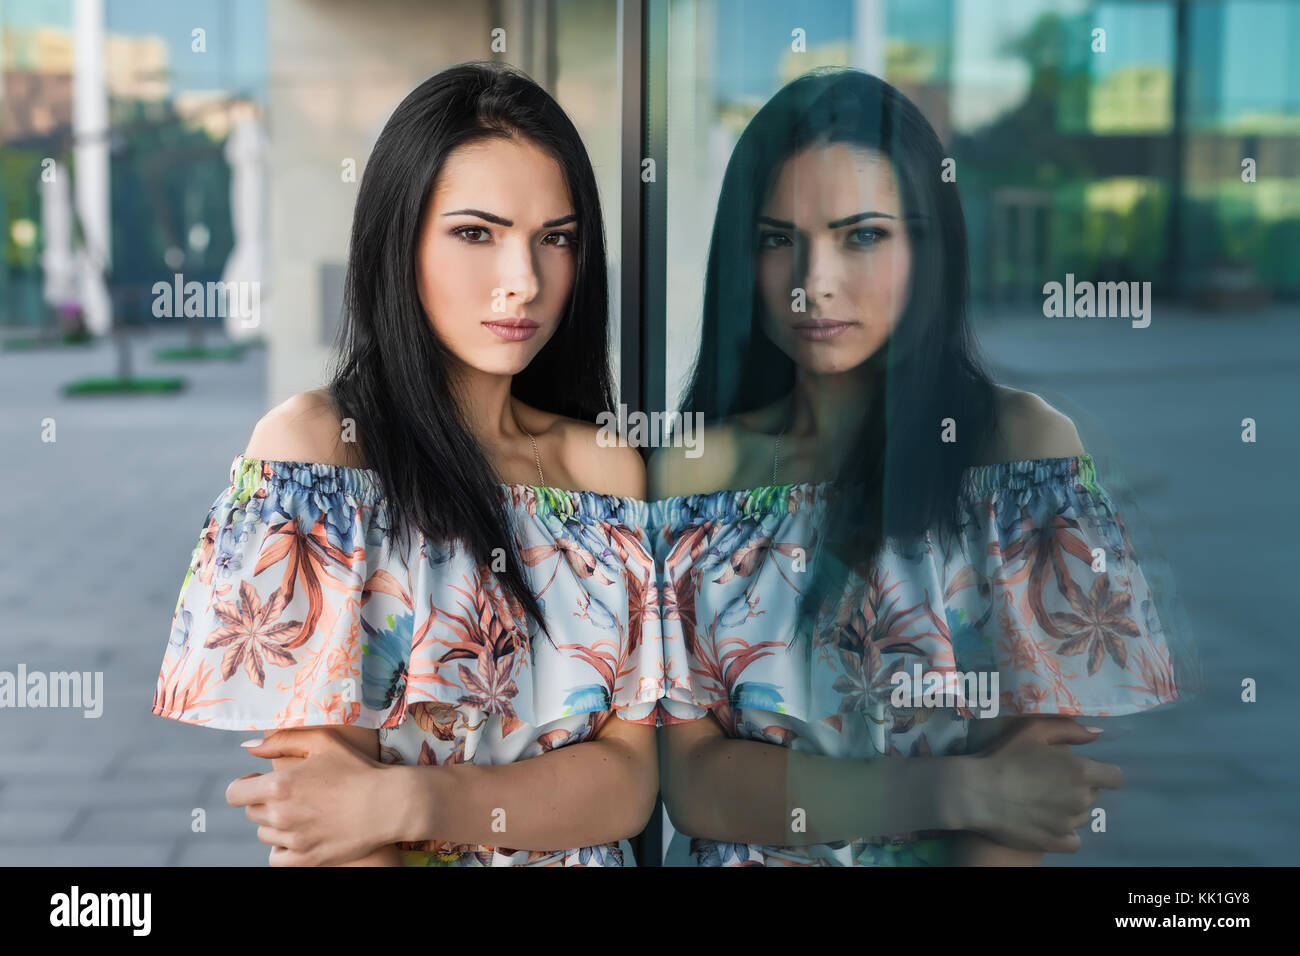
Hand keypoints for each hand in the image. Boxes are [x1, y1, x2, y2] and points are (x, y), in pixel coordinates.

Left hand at [226, 728, 400, 865]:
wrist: (388, 803)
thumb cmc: (357, 768)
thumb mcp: (323, 742)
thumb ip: (281, 740)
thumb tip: (247, 746)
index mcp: (279, 784)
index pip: (235, 793)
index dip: (246, 785)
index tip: (261, 782)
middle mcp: (280, 814)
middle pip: (252, 812)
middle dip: (266, 802)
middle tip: (294, 794)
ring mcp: (293, 840)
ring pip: (265, 834)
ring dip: (276, 824)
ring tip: (304, 812)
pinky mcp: (306, 859)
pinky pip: (276, 858)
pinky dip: (283, 848)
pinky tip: (301, 834)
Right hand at [953, 718, 1123, 852]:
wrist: (976, 793)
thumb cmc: (1004, 757)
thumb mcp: (1033, 731)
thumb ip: (1069, 729)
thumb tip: (1098, 733)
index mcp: (1081, 771)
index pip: (1115, 777)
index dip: (1102, 773)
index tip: (1080, 771)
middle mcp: (1081, 799)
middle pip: (1094, 795)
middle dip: (1079, 788)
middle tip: (1050, 782)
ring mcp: (1070, 824)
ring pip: (1082, 817)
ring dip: (1070, 809)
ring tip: (1042, 802)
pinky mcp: (1057, 843)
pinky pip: (1074, 840)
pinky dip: (1064, 832)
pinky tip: (1046, 822)